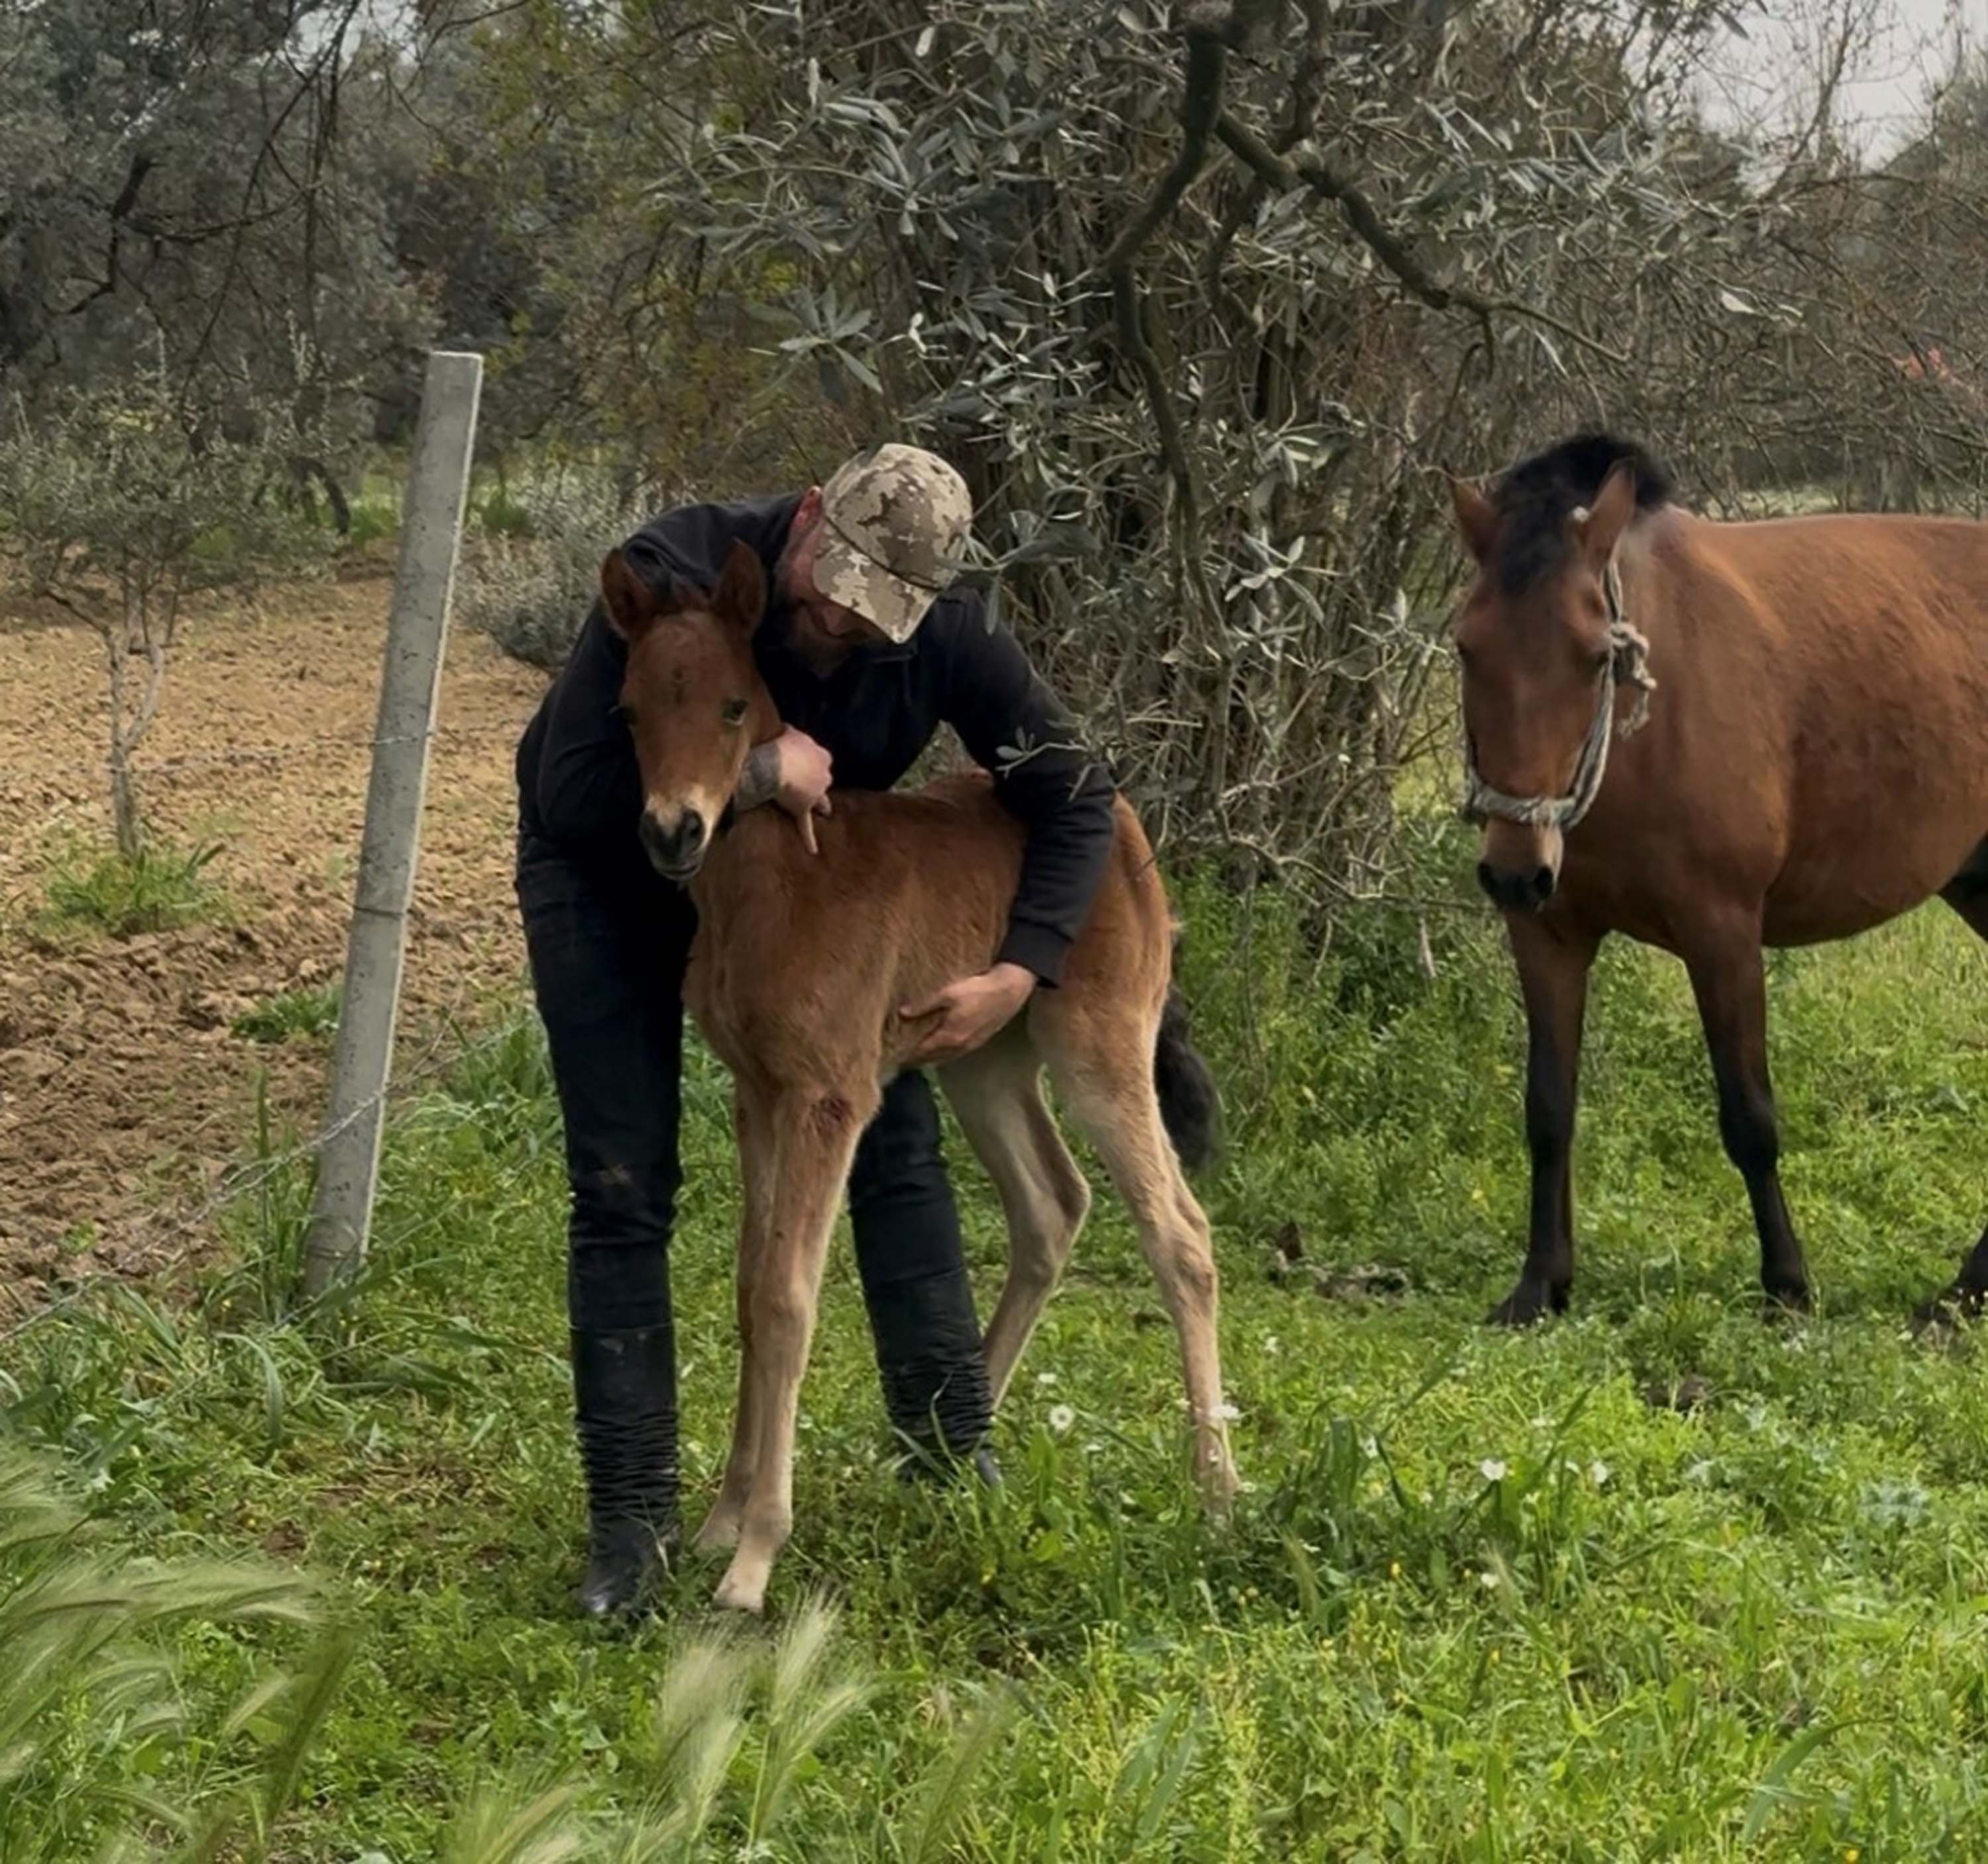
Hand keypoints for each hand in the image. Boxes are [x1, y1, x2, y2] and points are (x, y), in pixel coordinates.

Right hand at [771, 726, 832, 852]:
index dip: (812, 761)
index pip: (823, 759)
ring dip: (821, 805)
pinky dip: (809, 838)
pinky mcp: (803, 809)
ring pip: (821, 801)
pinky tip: (813, 850)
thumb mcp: (789, 731)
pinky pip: (806, 826)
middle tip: (808, 783)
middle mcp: (824, 776)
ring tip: (824, 811)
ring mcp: (815, 794)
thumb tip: (786, 729)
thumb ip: (792, 733)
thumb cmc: (781, 744)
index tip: (804, 761)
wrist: (776, 762)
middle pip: (824, 780)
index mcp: (823, 756)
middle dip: (817, 782)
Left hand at [899, 963, 1036, 1066]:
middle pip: (930, 1059)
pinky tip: (937, 1048)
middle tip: (898, 1057)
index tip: (892, 1055)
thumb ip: (924, 1005)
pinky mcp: (977, 1042)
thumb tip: (902, 1014)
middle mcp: (958, 1047)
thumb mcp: (948, 993)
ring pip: (942, 1058)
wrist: (1008, 992)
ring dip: (928, 1058)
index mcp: (948, 1037)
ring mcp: (969, 1046)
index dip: (905, 1055)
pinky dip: (941, 1054)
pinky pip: (953, 1054)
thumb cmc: (977, 990)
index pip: (920, 1052)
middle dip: (914, 1059)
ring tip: (914, 1055)